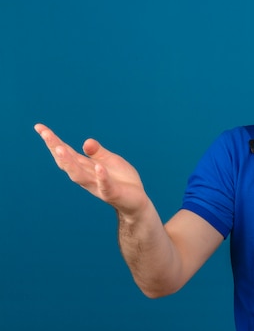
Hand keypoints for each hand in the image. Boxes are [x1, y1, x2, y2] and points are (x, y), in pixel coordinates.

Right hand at [34, 124, 148, 215]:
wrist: (136, 202)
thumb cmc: (122, 180)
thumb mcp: (110, 160)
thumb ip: (97, 152)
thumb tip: (86, 142)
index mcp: (86, 167)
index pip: (67, 153)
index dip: (53, 141)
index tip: (40, 127)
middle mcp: (87, 177)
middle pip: (67, 162)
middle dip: (56, 148)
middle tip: (45, 134)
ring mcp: (98, 186)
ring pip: (79, 175)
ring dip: (69, 163)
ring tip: (60, 149)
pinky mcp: (112, 193)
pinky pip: (105, 185)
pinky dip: (101, 176)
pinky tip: (99, 167)